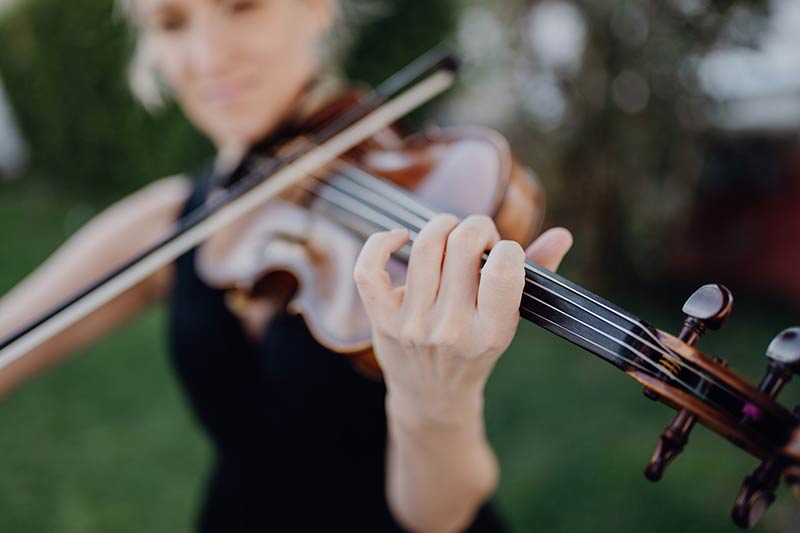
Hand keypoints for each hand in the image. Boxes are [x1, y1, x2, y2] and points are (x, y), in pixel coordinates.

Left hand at [353, 214, 571, 426]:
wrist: (432, 398)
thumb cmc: (476, 350)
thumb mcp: (508, 321)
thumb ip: (536, 276)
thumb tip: (563, 235)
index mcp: (491, 332)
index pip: (503, 271)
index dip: (507, 247)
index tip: (504, 252)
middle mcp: (451, 330)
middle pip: (462, 245)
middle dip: (475, 226)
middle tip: (478, 237)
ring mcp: (413, 325)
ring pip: (423, 246)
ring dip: (441, 226)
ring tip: (449, 234)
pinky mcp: (381, 320)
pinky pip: (369, 268)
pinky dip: (381, 241)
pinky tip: (400, 237)